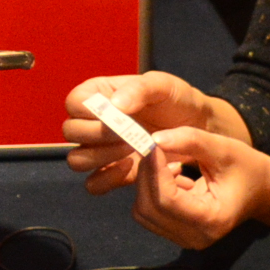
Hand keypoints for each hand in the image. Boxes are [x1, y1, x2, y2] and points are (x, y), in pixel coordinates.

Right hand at [61, 71, 216, 191]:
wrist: (198, 129)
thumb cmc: (178, 101)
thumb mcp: (164, 85)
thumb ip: (139, 89)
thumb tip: (113, 105)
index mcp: (101, 93)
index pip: (74, 102)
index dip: (88, 111)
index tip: (115, 116)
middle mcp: (95, 122)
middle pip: (70, 132)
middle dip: (96, 135)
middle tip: (126, 135)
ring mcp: (102, 149)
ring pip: (77, 160)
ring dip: (100, 158)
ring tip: (130, 151)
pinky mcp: (114, 173)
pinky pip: (94, 184)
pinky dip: (107, 180)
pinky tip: (131, 169)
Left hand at [133, 128, 269, 249]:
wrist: (260, 191)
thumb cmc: (246, 168)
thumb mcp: (224, 148)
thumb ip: (191, 141)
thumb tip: (155, 138)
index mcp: (212, 220)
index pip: (166, 199)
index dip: (154, 169)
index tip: (153, 143)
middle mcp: (196, 237)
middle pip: (149, 208)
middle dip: (147, 175)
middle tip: (156, 148)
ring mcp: (185, 239)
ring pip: (144, 211)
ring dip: (148, 182)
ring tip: (170, 164)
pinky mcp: (177, 233)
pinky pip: (149, 213)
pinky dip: (152, 191)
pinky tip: (174, 176)